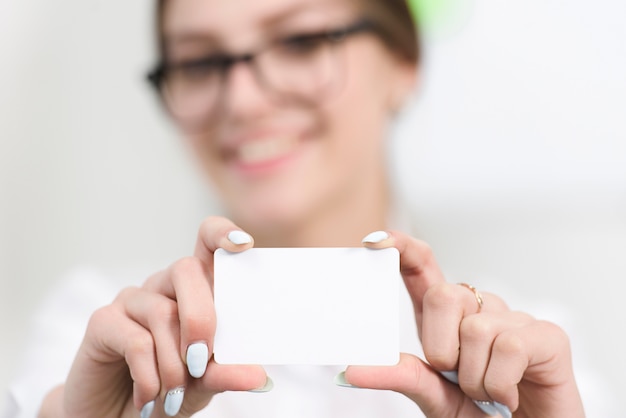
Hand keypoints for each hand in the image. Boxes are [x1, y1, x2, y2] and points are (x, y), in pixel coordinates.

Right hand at [41, 216, 268, 417]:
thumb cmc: (168, 391)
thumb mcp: (204, 384)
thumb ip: (226, 373)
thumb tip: (258, 376)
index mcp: (195, 290)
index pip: (207, 243)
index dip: (222, 233)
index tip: (244, 244)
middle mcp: (163, 286)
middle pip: (186, 270)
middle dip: (201, 318)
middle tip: (200, 362)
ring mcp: (132, 300)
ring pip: (162, 312)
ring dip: (174, 363)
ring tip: (174, 396)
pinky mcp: (103, 321)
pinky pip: (135, 339)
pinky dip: (148, 375)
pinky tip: (148, 398)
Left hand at [340, 230, 584, 417]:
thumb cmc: (480, 416)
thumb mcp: (434, 396)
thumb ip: (401, 376)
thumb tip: (350, 370)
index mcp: (445, 320)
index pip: (422, 267)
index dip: (401, 248)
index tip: (374, 242)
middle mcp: (478, 310)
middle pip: (443, 294)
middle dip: (440, 347)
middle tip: (457, 378)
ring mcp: (514, 320)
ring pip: (475, 328)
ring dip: (475, 379)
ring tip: (489, 394)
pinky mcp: (547, 336)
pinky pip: (509, 345)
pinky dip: (500, 383)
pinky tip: (510, 396)